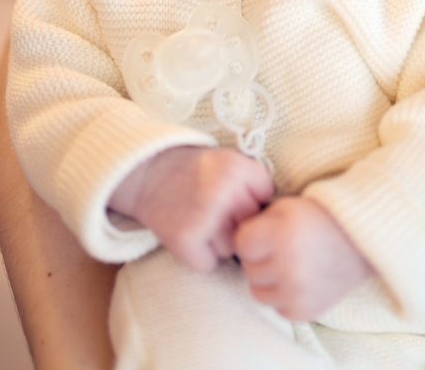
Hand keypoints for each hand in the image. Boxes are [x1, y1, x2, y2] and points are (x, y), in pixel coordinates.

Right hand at [109, 146, 273, 271]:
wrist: (149, 174)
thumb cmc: (196, 171)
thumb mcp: (229, 160)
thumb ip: (255, 182)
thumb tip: (276, 224)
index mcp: (235, 168)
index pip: (266, 198)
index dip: (252, 197)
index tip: (233, 191)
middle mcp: (221, 192)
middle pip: (251, 227)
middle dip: (237, 221)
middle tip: (214, 208)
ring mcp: (203, 218)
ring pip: (232, 248)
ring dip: (219, 241)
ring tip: (200, 219)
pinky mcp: (185, 241)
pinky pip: (210, 264)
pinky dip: (201, 256)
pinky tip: (190, 234)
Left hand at [234, 196, 373, 320]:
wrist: (359, 240)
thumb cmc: (318, 217)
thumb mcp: (285, 206)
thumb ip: (257, 223)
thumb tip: (236, 242)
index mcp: (281, 234)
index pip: (241, 243)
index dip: (252, 235)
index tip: (267, 231)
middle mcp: (288, 266)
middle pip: (248, 268)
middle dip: (260, 257)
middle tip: (282, 247)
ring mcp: (297, 292)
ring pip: (258, 292)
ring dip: (268, 279)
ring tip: (289, 263)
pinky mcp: (305, 311)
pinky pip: (277, 308)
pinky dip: (283, 296)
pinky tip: (299, 279)